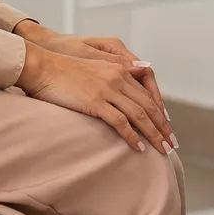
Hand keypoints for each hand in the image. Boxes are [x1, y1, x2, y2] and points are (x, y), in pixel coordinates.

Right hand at [15, 45, 177, 152]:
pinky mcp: (95, 102)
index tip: (166, 127)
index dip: (159, 111)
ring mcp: (107, 89)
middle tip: (172, 144)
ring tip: (162, 149)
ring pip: (139, 115)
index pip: (147, 93)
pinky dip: (132, 136)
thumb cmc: (63, 68)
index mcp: (119, 69)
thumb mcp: (94, 64)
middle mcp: (118, 77)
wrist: (42, 66)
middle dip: (162, 126)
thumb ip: (115, 72)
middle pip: (148, 105)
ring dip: (153, 134)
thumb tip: (137, 74)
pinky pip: (120, 122)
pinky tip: (138, 147)